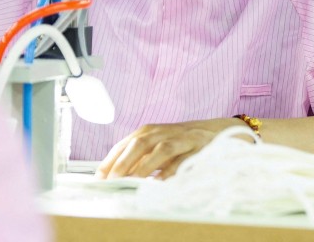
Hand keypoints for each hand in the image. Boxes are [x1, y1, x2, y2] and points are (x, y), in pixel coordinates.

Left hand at [96, 118, 238, 179]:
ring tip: (132, 180)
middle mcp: (161, 132)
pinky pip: (182, 159)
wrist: (213, 131)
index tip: (99, 177)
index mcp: (148, 131)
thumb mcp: (155, 147)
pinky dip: (171, 171)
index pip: (124, 144)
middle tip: (112, 180)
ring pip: (160, 149)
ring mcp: (179, 138)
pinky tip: (161, 182)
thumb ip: (137, 159)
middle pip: (139, 143)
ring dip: (145, 166)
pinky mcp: (196, 147)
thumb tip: (113, 175)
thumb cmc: (179, 142)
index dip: (111, 160)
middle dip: (124, 162)